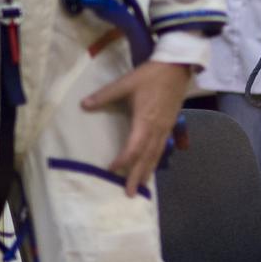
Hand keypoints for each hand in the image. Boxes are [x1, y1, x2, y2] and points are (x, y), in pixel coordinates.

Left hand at [82, 61, 192, 196]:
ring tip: (142, 186)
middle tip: (130, 194)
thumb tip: (83, 105)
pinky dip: (156, 159)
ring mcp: (166, 127)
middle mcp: (157, 128)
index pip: (134, 148)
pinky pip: (162, 147)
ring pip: (156, 154)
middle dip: (138, 176)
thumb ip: (105, 94)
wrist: (177, 67)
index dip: (123, 161)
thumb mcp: (126, 82)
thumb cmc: (151, 75)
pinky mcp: (170, 124)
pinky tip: (152, 165)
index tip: (111, 169)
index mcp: (145, 120)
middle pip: (147, 157)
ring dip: (148, 170)